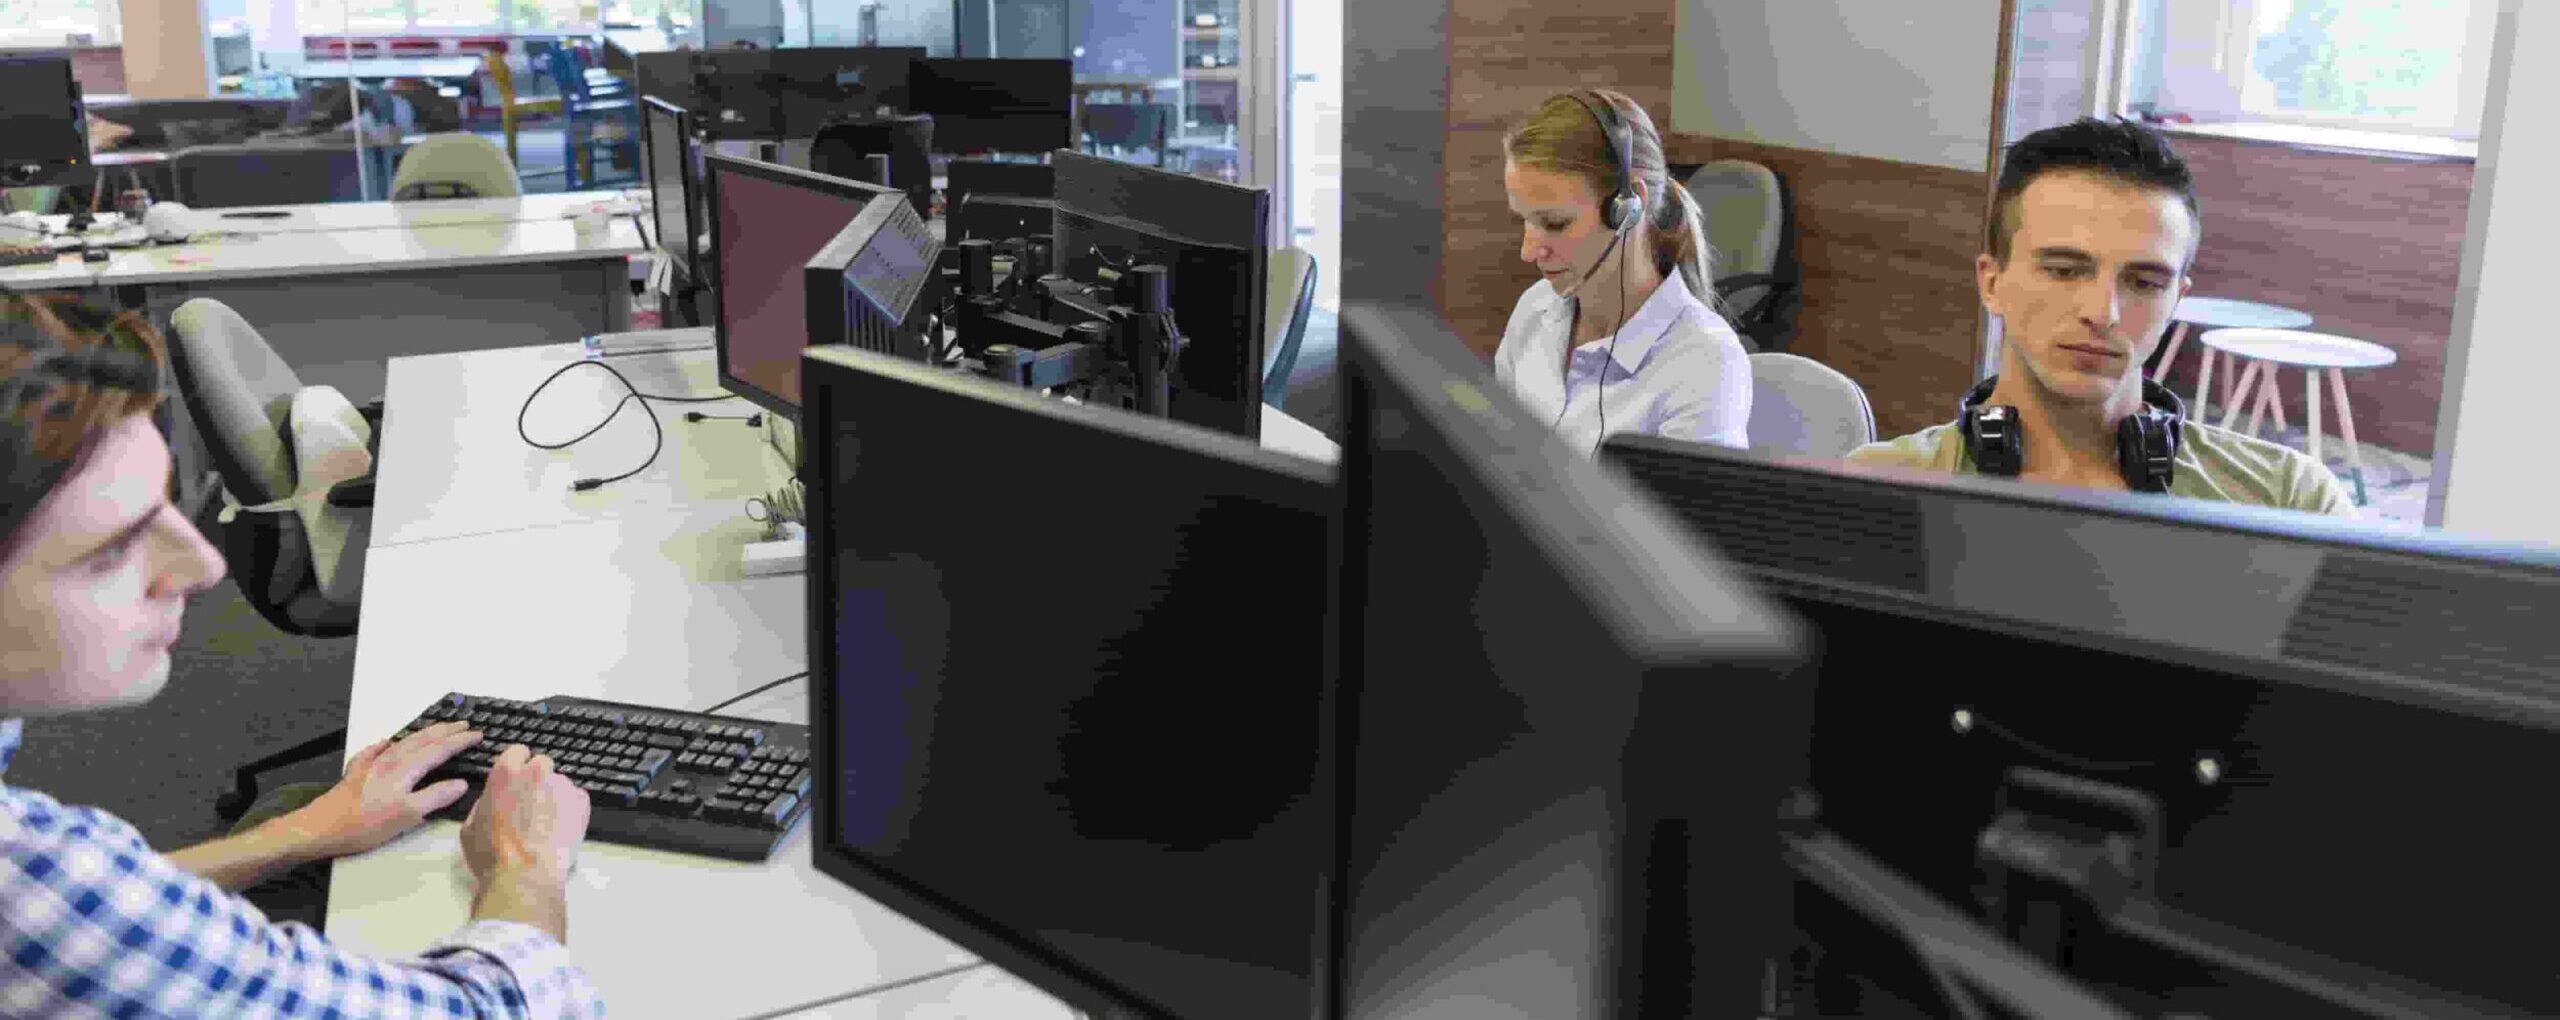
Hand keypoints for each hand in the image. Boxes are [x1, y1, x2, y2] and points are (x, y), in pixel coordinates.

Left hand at [274, 720, 481, 860]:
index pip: (438, 750)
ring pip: (402, 743)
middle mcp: (388, 762)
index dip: (460, 742)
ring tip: (436, 728)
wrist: (319, 828)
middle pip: (422, 740)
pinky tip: (384, 743)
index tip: (478, 735)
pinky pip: (372, 753)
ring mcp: (370, 766)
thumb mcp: (406, 815)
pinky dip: (383, 745)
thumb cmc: (364, 825)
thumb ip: (435, 797)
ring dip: (423, 734)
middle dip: (445, 731)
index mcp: (404, 770)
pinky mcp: (354, 775)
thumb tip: (461, 783)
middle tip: (463, 723)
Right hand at [459, 745, 590, 886]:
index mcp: (505, 773)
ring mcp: (562, 786)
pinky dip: (572, 809)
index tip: (519, 777)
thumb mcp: (470, 827)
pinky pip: (577, 798)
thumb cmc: (493, 855)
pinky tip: (560, 827)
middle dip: (538, 778)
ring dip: (554, 795)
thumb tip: (491, 799)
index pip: (517, 752)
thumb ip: (482, 804)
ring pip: (560, 782)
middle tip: (532, 803)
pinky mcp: (581, 803)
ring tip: (546, 822)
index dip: (518, 765)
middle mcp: (536, 772)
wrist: (525, 875)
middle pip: (541, 763)